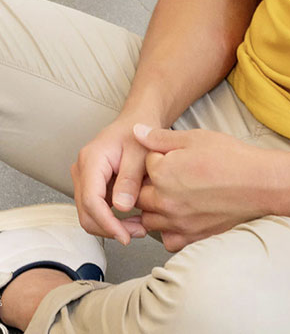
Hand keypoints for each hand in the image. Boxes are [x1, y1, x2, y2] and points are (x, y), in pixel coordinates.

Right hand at [71, 117, 156, 244]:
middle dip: (109, 228)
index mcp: (92, 159)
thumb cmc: (139, 132)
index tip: (124, 235)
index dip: (106, 223)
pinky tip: (132, 219)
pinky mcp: (91, 185)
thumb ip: (131, 179)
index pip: (91, 200)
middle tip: (135, 233)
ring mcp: (84, 178)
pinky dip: (111, 218)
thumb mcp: (140, 153)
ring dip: (111, 225)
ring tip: (137, 227)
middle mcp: (82, 170)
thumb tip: (121, 207)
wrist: (137, 121)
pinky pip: (96, 208)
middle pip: (86, 212)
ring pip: (90, 214)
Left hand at [133, 126, 277, 251]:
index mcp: (162, 173)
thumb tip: (136, 133)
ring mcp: (176, 223)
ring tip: (175, 196)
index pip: (144, 165)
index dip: (157, 158)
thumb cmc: (230, 157)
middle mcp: (164, 202)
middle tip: (172, 176)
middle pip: (141, 196)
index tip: (171, 157)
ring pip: (149, 220)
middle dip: (151, 185)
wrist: (258, 183)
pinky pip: (167, 239)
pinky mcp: (190, 238)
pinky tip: (182, 216)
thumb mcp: (196, 138)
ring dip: (156, 209)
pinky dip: (169, 230)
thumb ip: (161, 138)